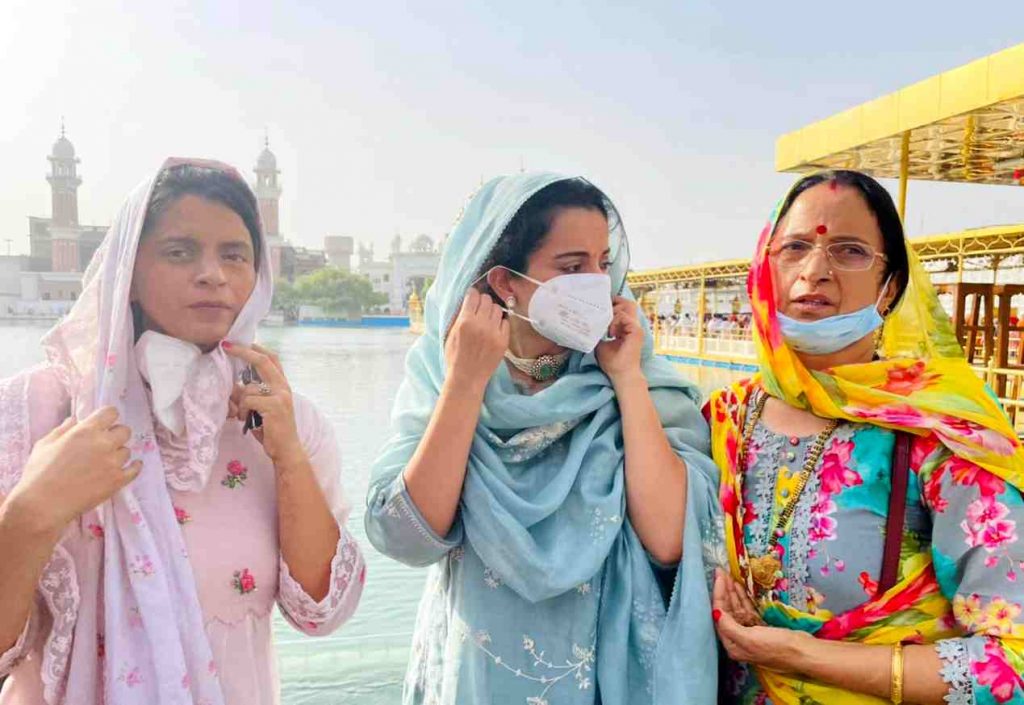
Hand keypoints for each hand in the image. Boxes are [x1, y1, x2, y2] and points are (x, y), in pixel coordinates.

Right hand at [8, 407, 141, 532]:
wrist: (43, 504)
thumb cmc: (39, 473)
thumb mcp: (45, 444)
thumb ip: (63, 429)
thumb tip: (75, 419)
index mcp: (86, 431)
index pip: (110, 412)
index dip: (108, 417)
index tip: (104, 423)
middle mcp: (103, 444)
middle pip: (124, 431)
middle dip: (115, 435)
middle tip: (104, 444)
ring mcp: (113, 463)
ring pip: (127, 451)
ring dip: (118, 453)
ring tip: (105, 462)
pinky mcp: (118, 480)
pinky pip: (135, 469)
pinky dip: (134, 467)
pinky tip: (132, 466)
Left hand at [222, 342, 306, 467]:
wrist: (286, 449)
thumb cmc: (272, 429)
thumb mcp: (261, 408)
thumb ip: (252, 394)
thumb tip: (233, 384)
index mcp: (282, 385)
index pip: (271, 359)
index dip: (256, 349)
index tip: (239, 343)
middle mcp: (283, 387)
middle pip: (263, 361)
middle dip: (243, 351)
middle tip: (226, 345)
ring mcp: (280, 395)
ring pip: (249, 387)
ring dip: (241, 401)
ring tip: (244, 415)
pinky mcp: (274, 406)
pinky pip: (248, 400)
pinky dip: (243, 410)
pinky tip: (246, 420)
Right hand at [444, 289, 508, 388]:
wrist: (467, 377)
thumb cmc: (455, 356)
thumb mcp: (450, 333)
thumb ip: (459, 315)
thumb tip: (467, 299)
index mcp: (465, 321)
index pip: (473, 295)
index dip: (472, 295)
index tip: (472, 299)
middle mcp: (481, 324)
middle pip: (487, 299)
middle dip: (482, 302)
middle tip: (479, 310)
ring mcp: (494, 332)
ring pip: (497, 309)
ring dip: (492, 311)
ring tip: (487, 319)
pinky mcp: (504, 340)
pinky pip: (506, 322)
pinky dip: (500, 323)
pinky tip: (493, 330)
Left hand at [595, 296, 643, 383]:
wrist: (621, 374)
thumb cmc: (612, 362)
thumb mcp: (601, 343)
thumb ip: (599, 332)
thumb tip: (589, 323)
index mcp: (627, 327)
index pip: (623, 308)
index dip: (612, 305)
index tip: (599, 308)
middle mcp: (633, 325)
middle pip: (628, 303)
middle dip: (615, 302)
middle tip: (602, 308)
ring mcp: (636, 327)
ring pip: (627, 306)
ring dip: (613, 312)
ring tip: (606, 326)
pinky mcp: (637, 331)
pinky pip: (624, 317)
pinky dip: (615, 322)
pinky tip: (610, 333)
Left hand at [712, 568, 810, 672]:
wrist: (802, 652)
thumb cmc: (776, 647)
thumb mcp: (749, 638)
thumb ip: (730, 626)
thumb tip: (715, 613)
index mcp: (733, 644)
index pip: (720, 614)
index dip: (718, 595)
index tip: (719, 577)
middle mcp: (738, 639)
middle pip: (727, 610)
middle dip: (724, 591)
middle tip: (721, 572)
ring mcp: (750, 633)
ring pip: (737, 609)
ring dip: (732, 592)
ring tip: (729, 576)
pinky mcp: (760, 628)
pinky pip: (747, 610)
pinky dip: (743, 598)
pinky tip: (740, 587)